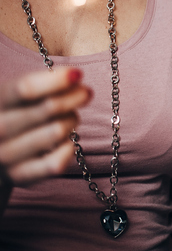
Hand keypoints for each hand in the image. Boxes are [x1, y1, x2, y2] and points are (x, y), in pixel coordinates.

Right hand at [0, 68, 91, 185]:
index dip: (56, 80)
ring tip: (71, 117)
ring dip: (71, 121)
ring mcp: (6, 156)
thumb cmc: (15, 114)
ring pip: (57, 131)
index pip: (26, 88)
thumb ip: (42, 84)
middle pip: (48, 108)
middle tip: (85, 93)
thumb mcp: (18, 95)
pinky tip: (67, 141)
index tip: (78, 74)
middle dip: (74, 97)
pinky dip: (68, 148)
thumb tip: (75, 76)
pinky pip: (56, 162)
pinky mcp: (20, 176)